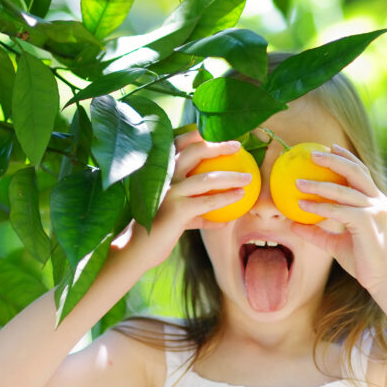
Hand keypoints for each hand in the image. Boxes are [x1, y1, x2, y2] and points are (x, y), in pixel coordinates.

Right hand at [123, 130, 251, 268]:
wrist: (137, 250)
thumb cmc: (158, 231)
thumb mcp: (178, 217)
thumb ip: (197, 212)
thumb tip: (223, 219)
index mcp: (161, 172)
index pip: (178, 145)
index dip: (197, 136)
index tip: (218, 135)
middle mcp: (163, 177)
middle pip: (193, 152)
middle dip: (217, 146)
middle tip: (237, 146)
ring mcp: (169, 191)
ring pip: (207, 178)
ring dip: (232, 176)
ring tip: (248, 178)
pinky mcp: (177, 209)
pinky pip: (208, 202)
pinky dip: (226, 198)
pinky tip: (240, 198)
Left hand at [288, 144, 386, 292]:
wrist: (380, 280)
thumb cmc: (360, 259)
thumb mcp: (334, 242)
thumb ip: (316, 231)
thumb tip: (293, 224)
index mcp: (374, 201)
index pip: (361, 171)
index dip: (346, 156)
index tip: (328, 146)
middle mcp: (377, 201)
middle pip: (355, 171)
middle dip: (333, 159)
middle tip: (311, 153)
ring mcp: (374, 210)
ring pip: (344, 190)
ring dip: (318, 184)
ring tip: (297, 182)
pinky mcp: (368, 222)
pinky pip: (338, 210)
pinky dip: (319, 206)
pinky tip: (302, 205)